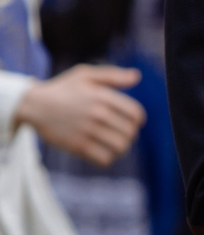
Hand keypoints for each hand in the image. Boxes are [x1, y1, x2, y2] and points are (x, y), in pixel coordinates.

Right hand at [14, 66, 143, 165]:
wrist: (33, 104)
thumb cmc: (63, 89)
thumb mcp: (85, 75)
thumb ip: (113, 75)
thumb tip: (137, 76)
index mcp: (102, 96)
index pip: (135, 113)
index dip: (138, 120)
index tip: (132, 122)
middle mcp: (96, 113)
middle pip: (129, 132)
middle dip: (130, 134)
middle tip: (122, 134)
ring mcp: (86, 130)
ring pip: (120, 147)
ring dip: (121, 147)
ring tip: (115, 144)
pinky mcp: (76, 145)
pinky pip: (104, 159)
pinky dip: (108, 158)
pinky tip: (103, 152)